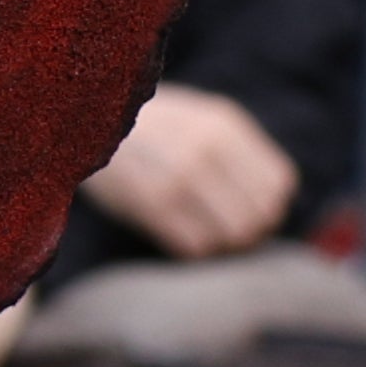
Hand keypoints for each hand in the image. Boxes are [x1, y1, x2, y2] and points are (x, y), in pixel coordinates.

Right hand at [84, 84, 304, 258]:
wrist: (86, 118)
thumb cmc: (151, 127)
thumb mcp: (200, 118)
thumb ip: (239, 151)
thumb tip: (277, 200)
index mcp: (225, 125)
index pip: (280, 185)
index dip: (272, 206)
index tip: (253, 211)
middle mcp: (207, 148)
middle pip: (260, 216)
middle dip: (250, 231)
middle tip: (230, 231)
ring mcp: (179, 176)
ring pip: (231, 235)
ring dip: (222, 243)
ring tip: (204, 232)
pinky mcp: (152, 202)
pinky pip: (195, 246)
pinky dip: (193, 248)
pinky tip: (179, 233)